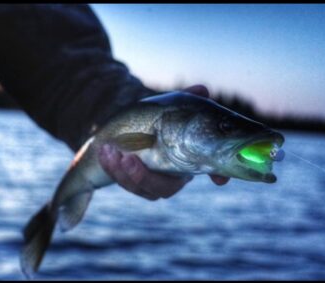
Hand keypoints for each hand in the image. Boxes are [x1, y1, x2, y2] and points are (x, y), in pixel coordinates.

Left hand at [98, 85, 229, 200]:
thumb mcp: (171, 106)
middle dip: (144, 178)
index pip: (208, 171)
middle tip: (128, 159)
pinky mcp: (132, 182)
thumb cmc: (157, 118)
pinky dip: (112, 168)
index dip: (216, 174)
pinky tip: (105, 151)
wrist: (130, 125)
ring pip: (140, 189)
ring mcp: (151, 183)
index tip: (219, 179)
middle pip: (165, 189)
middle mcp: (173, 177)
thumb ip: (187, 99)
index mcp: (189, 159)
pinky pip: (123, 183)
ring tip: (110, 151)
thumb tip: (202, 90)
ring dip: (122, 173)